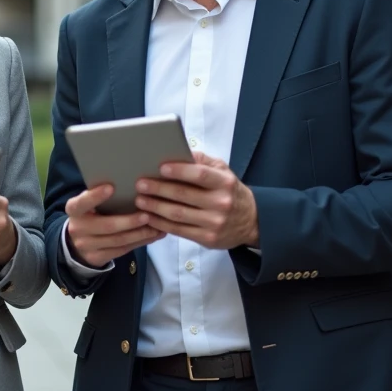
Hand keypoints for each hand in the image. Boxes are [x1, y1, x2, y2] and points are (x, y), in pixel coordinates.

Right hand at [65, 184, 163, 267]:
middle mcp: (78, 228)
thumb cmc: (90, 214)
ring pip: (118, 241)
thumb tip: (129, 182)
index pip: (82, 202)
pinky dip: (140, 242)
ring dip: (140, 234)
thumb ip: (99, 196)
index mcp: (74, 209)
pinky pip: (123, 250)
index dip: (95, 196)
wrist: (76, 243)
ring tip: (157, 227)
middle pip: (107, 226)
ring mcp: (87, 246)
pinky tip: (153, 236)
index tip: (111, 187)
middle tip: (147, 215)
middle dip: (129, 221)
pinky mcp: (98, 258)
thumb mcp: (88, 204)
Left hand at [134, 152, 258, 249]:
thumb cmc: (230, 191)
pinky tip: (149, 217)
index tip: (160, 168)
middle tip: (140, 184)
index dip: (179, 171)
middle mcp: (221, 203)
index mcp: (225, 182)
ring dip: (155, 207)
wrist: (251, 221)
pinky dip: (161, 223)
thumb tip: (177, 151)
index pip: (200, 174)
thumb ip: (202, 161)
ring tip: (140, 200)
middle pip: (184, 195)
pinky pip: (179, 230)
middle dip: (159, 189)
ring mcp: (214, 223)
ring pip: (178, 214)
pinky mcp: (207, 238)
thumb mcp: (223, 171)